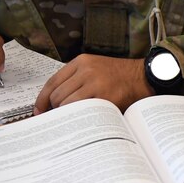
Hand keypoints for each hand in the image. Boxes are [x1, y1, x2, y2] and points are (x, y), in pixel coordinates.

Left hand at [35, 54, 150, 113]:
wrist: (144, 77)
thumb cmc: (118, 76)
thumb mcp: (95, 68)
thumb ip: (75, 79)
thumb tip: (52, 103)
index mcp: (81, 61)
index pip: (52, 82)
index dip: (42, 100)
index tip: (39, 112)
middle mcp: (86, 70)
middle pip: (57, 95)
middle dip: (55, 110)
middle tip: (59, 118)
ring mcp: (96, 83)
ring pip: (67, 104)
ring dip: (67, 114)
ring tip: (73, 119)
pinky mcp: (105, 97)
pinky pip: (82, 111)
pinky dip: (79, 118)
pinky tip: (82, 121)